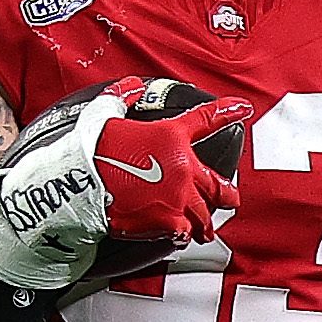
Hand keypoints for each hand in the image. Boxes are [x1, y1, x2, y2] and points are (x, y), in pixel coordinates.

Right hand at [0, 80, 254, 291]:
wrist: (77, 184)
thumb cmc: (90, 148)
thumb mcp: (105, 113)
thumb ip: (121, 97)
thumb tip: (130, 85)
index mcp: (172, 138)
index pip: (207, 120)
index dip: (229, 111)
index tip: (244, 108)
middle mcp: (183, 170)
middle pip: (220, 187)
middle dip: (227, 196)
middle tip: (229, 199)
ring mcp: (177, 199)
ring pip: (205, 217)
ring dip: (206, 222)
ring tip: (204, 229)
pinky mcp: (164, 223)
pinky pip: (183, 233)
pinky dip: (182, 235)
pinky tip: (179, 236)